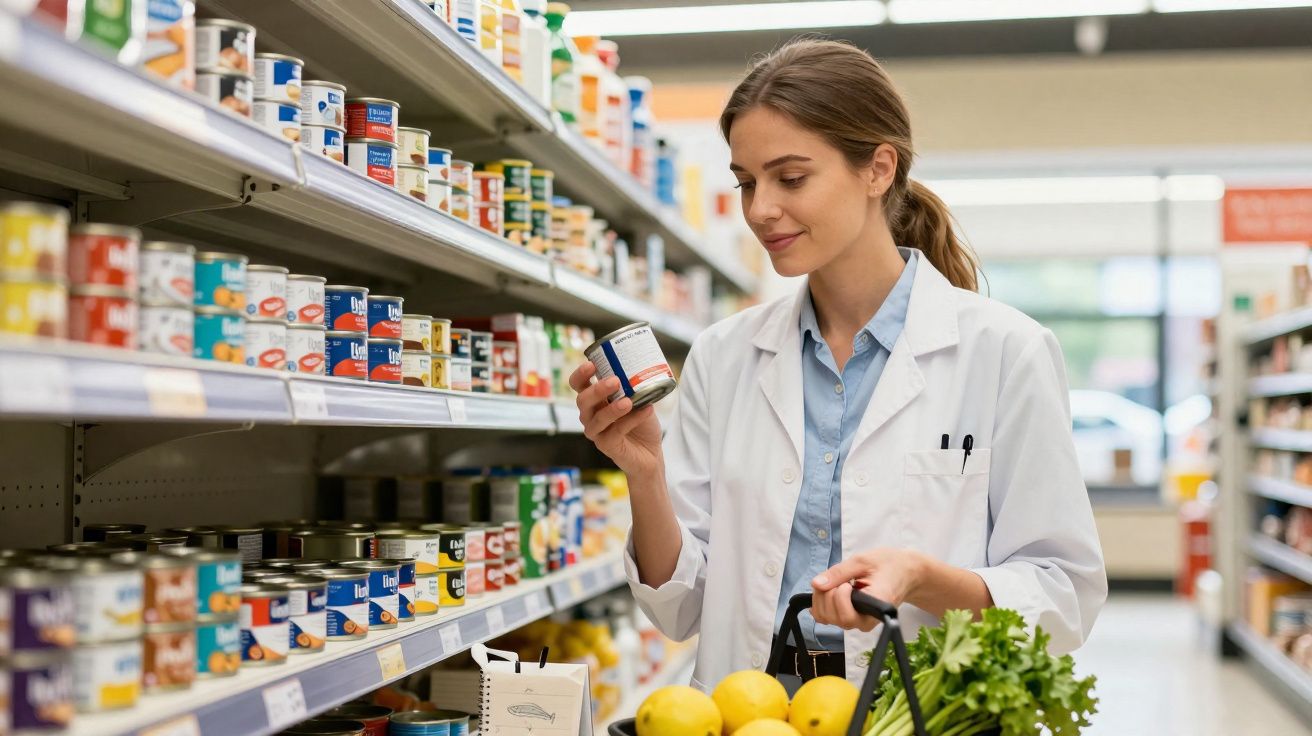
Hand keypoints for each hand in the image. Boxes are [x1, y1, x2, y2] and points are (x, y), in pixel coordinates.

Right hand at [569, 361, 663, 475]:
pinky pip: (616, 431)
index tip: (592, 364)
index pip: (578, 385)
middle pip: (583, 401)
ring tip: (628, 401)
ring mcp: (597, 432)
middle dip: (597, 390)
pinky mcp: (607, 446)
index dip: (580, 375)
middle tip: (615, 381)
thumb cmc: (641, 424)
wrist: (651, 453)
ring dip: (612, 408)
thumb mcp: (640, 400)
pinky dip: (632, 420)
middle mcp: (591, 416)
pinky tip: (646, 411)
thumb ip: (635, 388)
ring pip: (597, 419)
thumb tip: (640, 370)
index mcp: (595, 400)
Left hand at [810, 549, 926, 631]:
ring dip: (823, 596)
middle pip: (833, 617)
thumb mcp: (863, 561)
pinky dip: (821, 601)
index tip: (847, 581)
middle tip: (842, 578)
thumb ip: (839, 572)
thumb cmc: (888, 565)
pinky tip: (829, 589)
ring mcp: (857, 622)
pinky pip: (826, 616)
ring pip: (826, 617)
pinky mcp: (850, 618)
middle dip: (828, 593)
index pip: (847, 616)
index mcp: (875, 608)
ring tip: (838, 582)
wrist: (903, 572)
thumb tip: (817, 583)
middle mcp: (866, 621)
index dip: (839, 596)